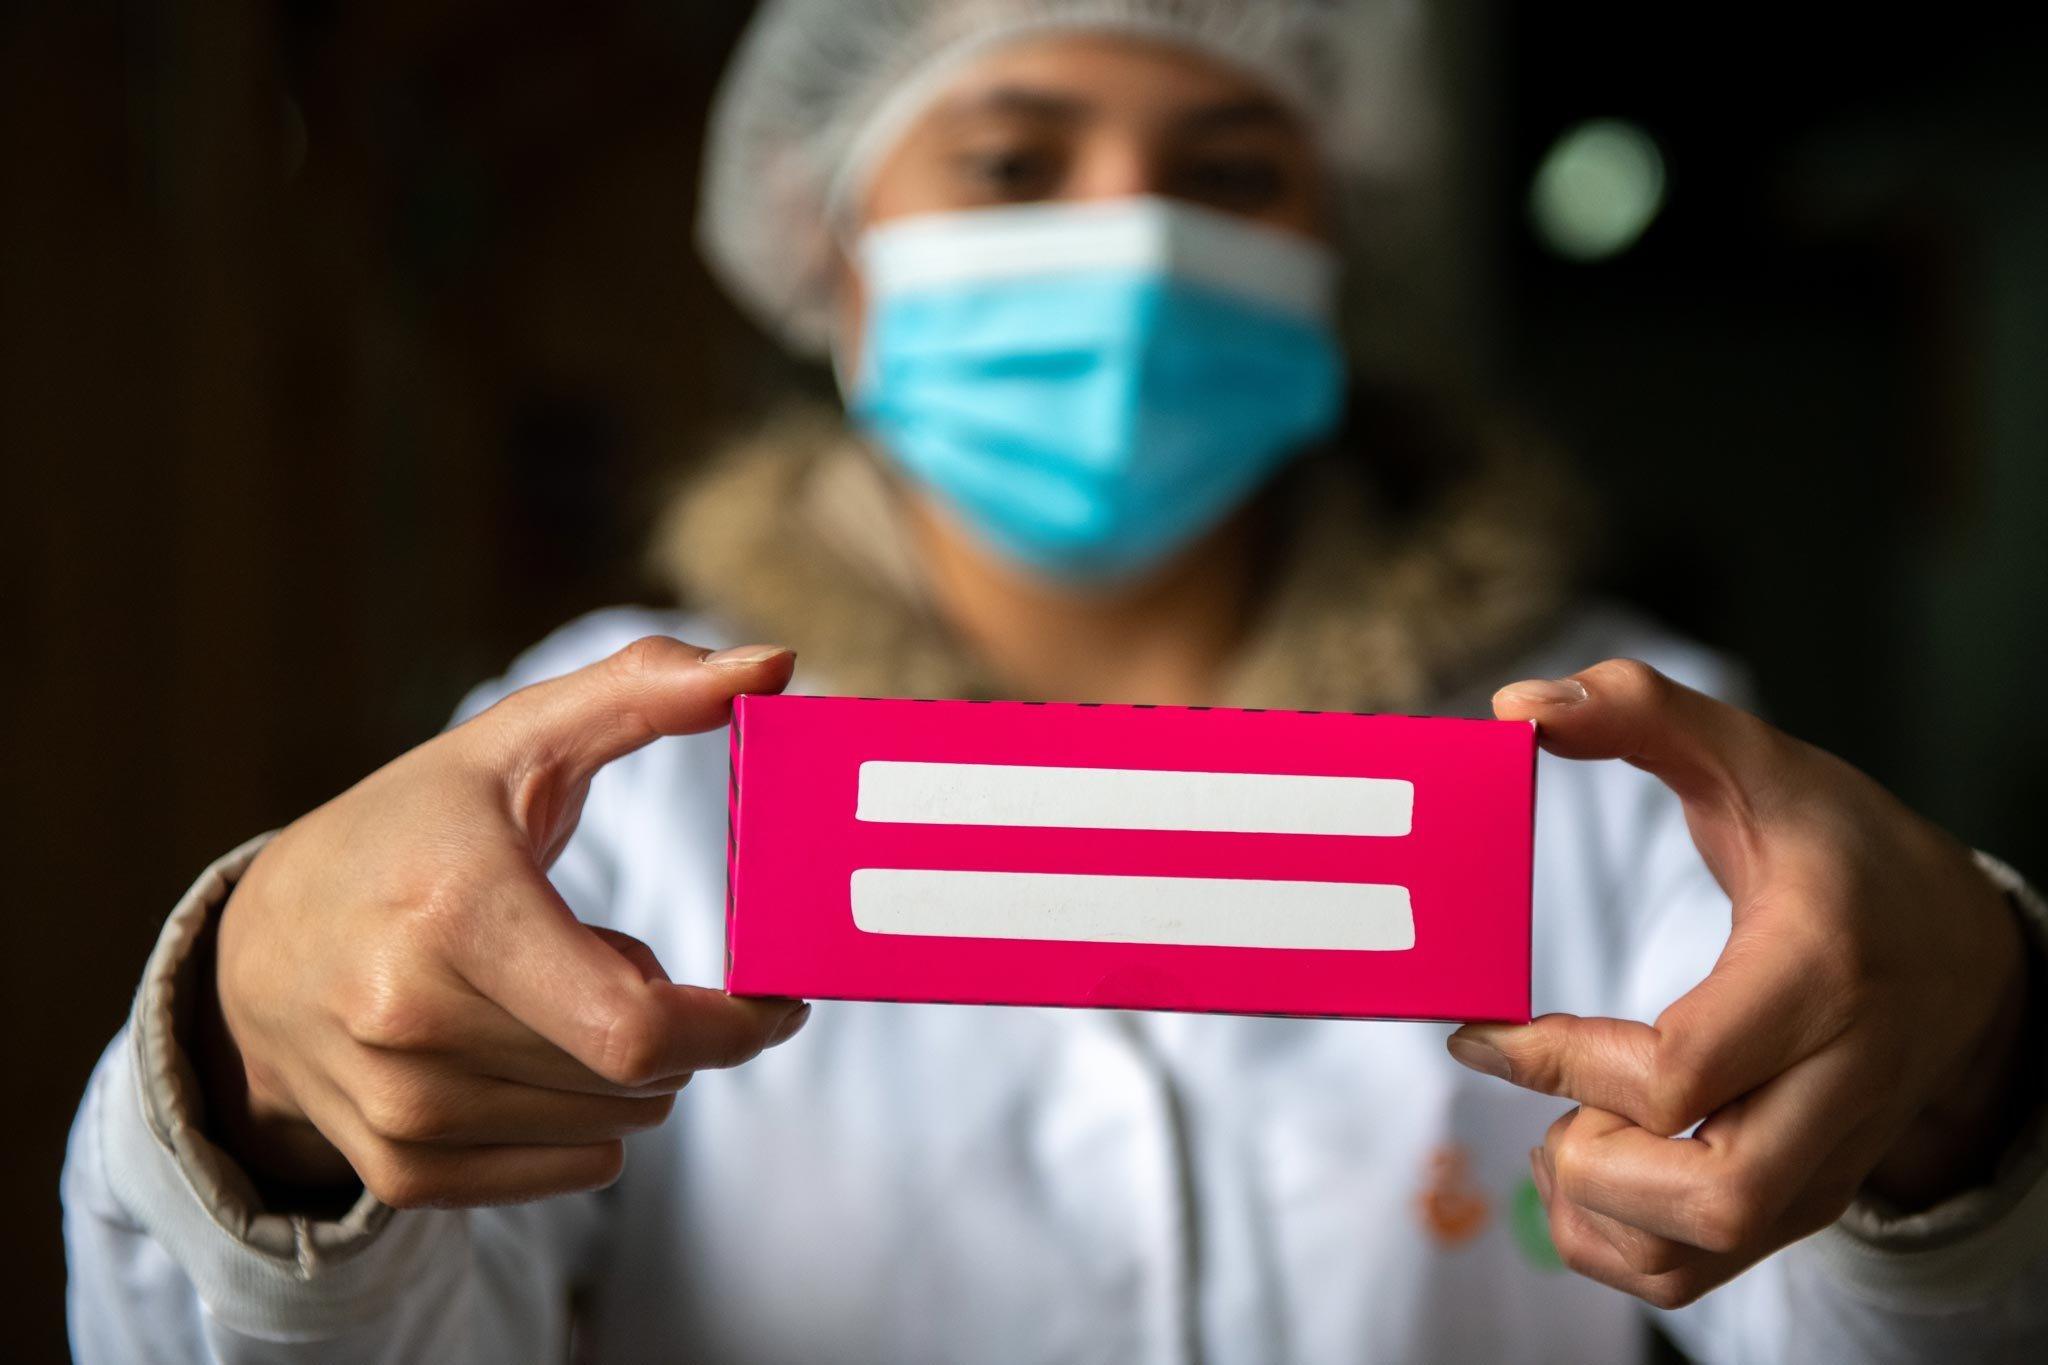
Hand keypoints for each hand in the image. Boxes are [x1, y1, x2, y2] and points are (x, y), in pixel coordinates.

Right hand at [199, 637, 809, 1209]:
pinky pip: (570, 1172)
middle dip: (683, 1028)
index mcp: (456, 912)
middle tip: (637, 963)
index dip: (736, 1027)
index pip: (638, 1028)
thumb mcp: (519, 742)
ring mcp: (399, 1110)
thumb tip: (776, 663)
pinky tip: (533, 1054)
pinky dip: (590, 1121)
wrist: (259, 945)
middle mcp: (412, 1023)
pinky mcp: (399, 1172)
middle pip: (638, 1078)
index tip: (779, 997)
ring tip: (560, 995)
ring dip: (632, 1069)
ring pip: (615, 1128)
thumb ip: (649, 693)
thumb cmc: (415, 828)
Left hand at [1448, 660, 2029, 1307]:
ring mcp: (1827, 1155)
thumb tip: (1517, 705)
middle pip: (1718, 1197)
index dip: (1557, 1060)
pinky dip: (1619, 1249)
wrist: (1966, 955)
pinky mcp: (1808, 1199)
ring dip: (1597, 1215)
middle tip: (1546, 1104)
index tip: (1483, 1031)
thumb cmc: (1846, 851)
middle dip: (1594, 1165)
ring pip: (1708, 1254)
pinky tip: (1589, 1171)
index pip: (1680, 1067)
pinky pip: (1703, 1275)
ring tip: (1561, 1137)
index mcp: (1817, 971)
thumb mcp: (1759, 763)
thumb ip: (1640, 712)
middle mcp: (1837, 1082)